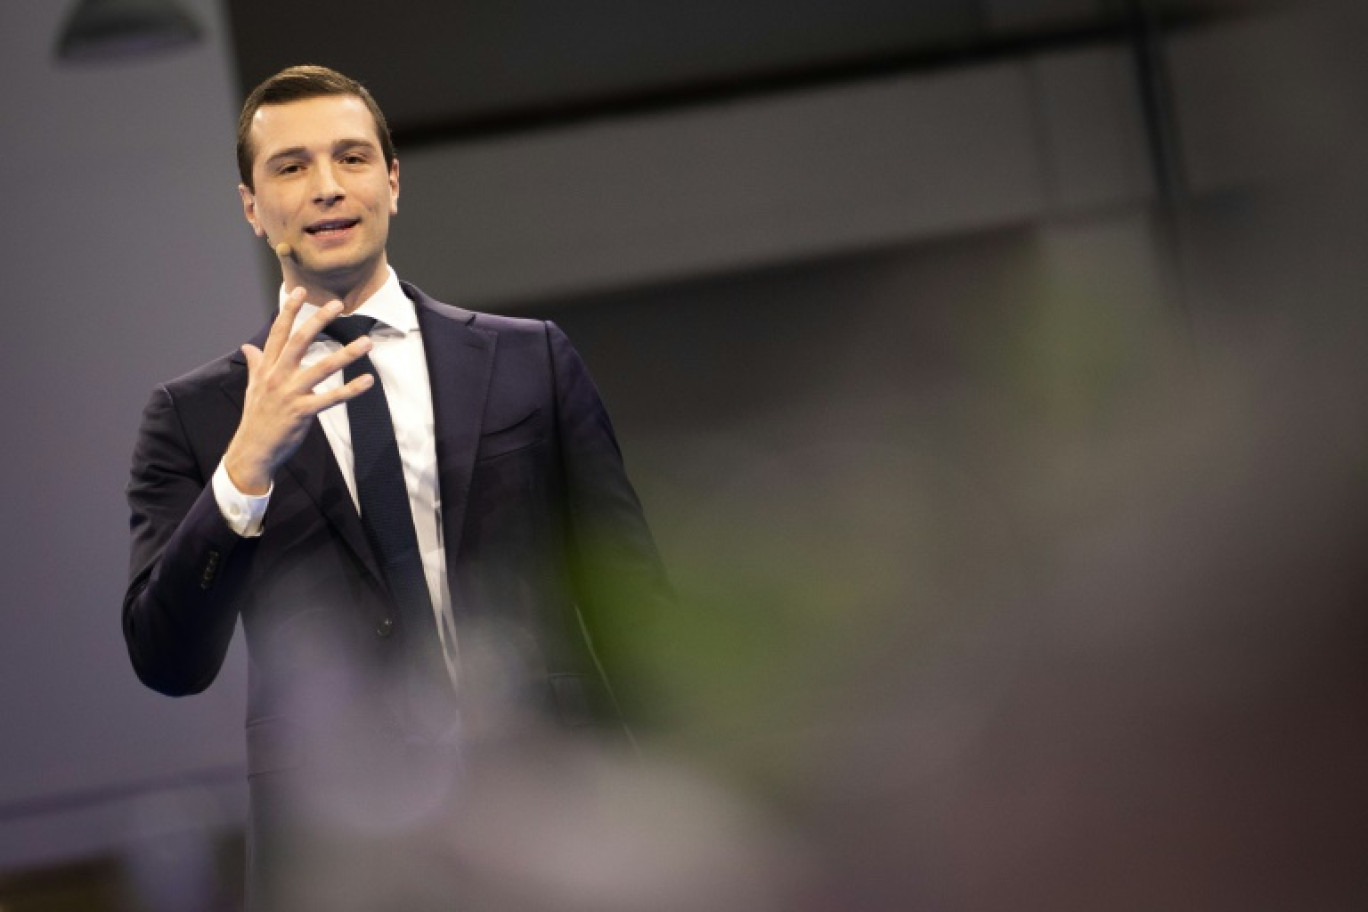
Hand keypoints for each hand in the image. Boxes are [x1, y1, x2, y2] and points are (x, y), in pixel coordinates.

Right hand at [222, 288, 373, 493]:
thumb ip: (256, 364)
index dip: (288, 311)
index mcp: (267, 368)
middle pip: (300, 341)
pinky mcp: (302, 412)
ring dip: (346, 354)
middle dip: (318, 321)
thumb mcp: (253, 387)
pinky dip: (351, 390)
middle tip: (337, 304)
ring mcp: (289, 393)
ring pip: (321, 368)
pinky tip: (367, 381)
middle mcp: (277, 376)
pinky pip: (331, 399)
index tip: (299, 291)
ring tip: (366, 343)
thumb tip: (248, 346)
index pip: (278, 333)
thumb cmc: (256, 417)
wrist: (252, 450)